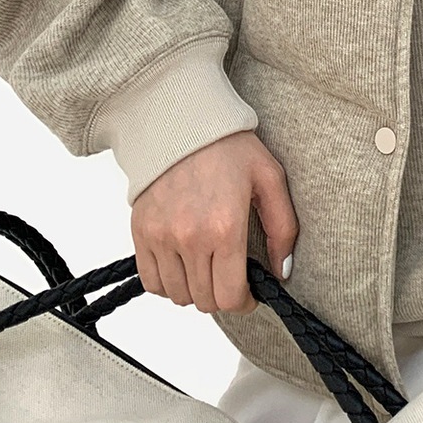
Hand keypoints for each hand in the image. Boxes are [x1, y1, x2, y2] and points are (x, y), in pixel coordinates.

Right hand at [130, 128, 298, 314]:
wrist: (182, 121)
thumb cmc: (229, 147)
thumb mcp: (270, 179)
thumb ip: (283, 228)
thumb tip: (282, 272)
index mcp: (225, 227)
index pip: (230, 296)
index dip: (244, 302)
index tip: (248, 292)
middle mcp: (189, 237)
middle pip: (204, 301)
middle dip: (222, 295)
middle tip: (230, 275)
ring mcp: (160, 237)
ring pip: (178, 296)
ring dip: (195, 289)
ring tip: (207, 266)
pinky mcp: (140, 232)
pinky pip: (151, 282)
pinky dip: (168, 282)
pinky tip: (183, 264)